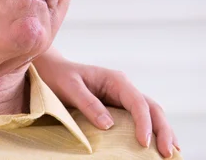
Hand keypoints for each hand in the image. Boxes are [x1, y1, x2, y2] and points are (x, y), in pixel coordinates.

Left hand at [33, 49, 179, 158]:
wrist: (51, 70)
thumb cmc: (58, 76)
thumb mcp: (69, 87)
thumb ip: (88, 103)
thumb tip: (109, 125)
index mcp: (115, 80)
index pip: (137, 102)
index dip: (144, 122)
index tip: (144, 143)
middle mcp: (123, 88)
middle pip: (151, 108)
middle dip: (162, 130)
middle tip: (167, 153)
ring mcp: (122, 98)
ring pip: (151, 114)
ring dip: (162, 132)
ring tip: (170, 153)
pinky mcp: (118, 107)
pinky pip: (139, 119)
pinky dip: (151, 131)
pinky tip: (156, 146)